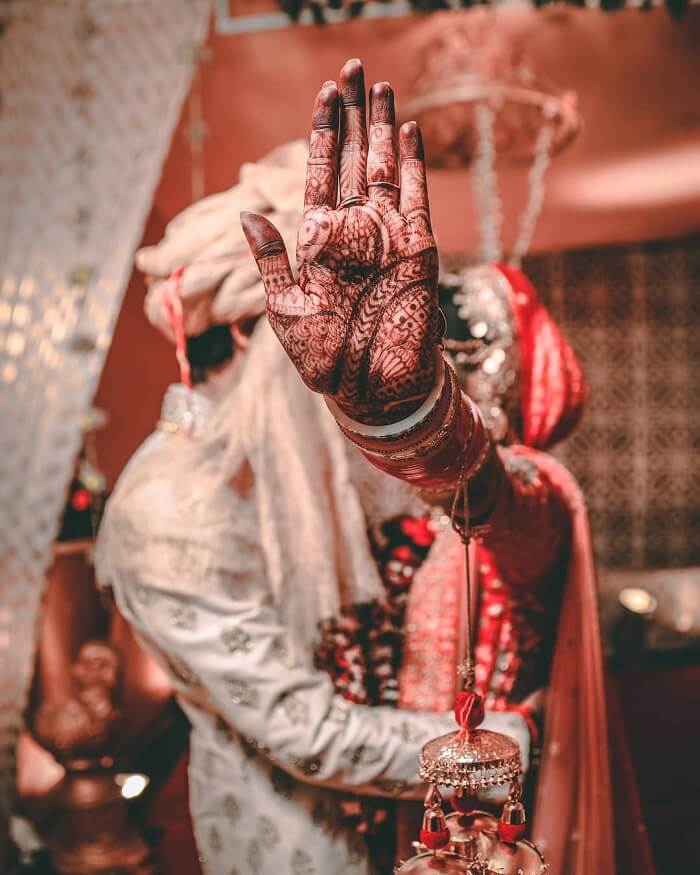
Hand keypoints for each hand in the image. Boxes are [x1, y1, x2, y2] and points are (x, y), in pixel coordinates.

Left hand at [241, 59, 439, 424]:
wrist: (371, 389)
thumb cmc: (324, 358)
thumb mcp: (284, 308)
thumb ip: (270, 259)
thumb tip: (246, 212)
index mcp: (318, 239)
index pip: (321, 172)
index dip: (323, 132)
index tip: (324, 92)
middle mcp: (353, 230)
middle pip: (353, 158)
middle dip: (353, 114)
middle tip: (353, 68)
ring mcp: (386, 236)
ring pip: (384, 169)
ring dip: (383, 128)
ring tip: (381, 86)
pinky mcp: (417, 250)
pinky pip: (415, 198)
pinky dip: (413, 165)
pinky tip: (408, 132)